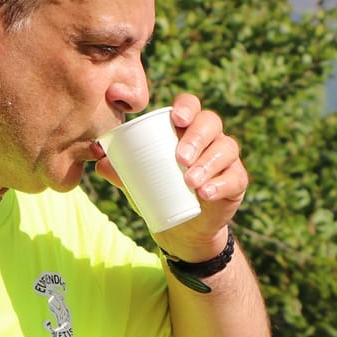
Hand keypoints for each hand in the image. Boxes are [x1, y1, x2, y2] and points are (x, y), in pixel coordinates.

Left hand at [96, 92, 244, 263]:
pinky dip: (220, 184)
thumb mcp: (137, 183)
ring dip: (208, 163)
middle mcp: (209, 138)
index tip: (176, 119)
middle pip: (211, 123)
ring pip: (226, 148)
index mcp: (185, 129)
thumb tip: (100, 162)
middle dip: (196, 138)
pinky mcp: (236, 182)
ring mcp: (226, 159)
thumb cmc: (159, 194)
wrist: (180, 230)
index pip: (191, 106)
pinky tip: (205, 193)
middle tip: (180, 158)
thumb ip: (121, 171)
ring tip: (189, 181)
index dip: (187, 107)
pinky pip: (235, 177)